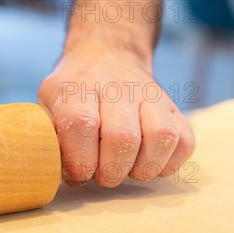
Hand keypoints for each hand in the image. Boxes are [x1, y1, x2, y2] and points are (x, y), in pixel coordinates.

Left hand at [38, 47, 194, 186]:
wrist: (107, 56)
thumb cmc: (74, 94)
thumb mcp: (48, 104)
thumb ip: (48, 136)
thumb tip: (51, 171)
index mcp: (78, 88)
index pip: (81, 125)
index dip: (80, 162)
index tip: (78, 175)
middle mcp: (117, 88)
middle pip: (123, 138)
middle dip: (112, 171)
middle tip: (104, 175)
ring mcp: (151, 96)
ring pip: (161, 138)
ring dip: (144, 168)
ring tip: (130, 170)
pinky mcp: (173, 108)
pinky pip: (185, 142)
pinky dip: (169, 163)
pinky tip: (150, 162)